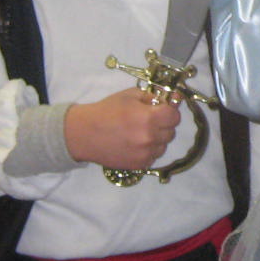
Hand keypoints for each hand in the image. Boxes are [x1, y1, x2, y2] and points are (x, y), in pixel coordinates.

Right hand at [63, 87, 181, 170]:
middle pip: (171, 131)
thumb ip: (153, 97)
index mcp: (149, 118)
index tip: (162, 109)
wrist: (84, 134)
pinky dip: (148, 150)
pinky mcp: (139, 165)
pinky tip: (135, 143)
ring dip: (157, 139)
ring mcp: (145, 154)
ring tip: (140, 133)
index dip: (169, 111)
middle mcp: (150, 138)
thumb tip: (173, 99)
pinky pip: (153, 156)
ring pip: (163, 145)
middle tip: (148, 120)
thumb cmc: (106, 111)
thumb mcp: (130, 95)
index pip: (175, 116)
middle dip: (163, 124)